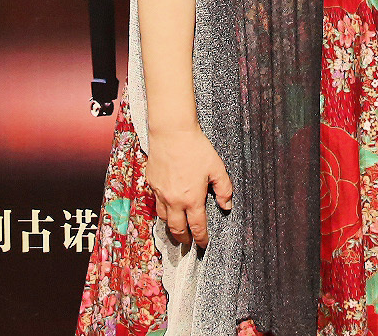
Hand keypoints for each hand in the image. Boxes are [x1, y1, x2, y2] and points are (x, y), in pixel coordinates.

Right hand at [145, 124, 231, 249]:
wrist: (171, 132)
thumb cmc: (196, 148)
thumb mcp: (216, 168)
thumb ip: (224, 189)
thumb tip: (226, 205)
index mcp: (192, 199)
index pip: (197, 227)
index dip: (201, 238)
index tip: (203, 244)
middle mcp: (174, 200)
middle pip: (177, 229)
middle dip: (183, 239)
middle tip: (187, 243)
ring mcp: (160, 193)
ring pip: (163, 218)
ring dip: (171, 226)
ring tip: (176, 228)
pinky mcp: (151, 183)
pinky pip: (155, 202)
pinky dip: (162, 209)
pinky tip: (166, 206)